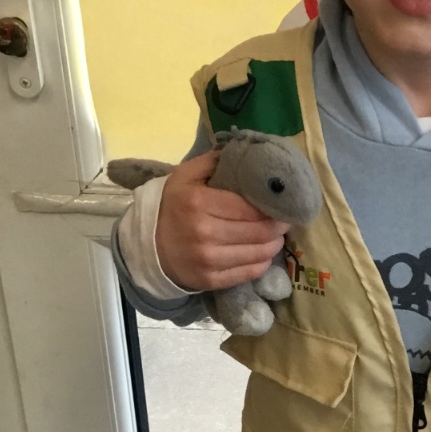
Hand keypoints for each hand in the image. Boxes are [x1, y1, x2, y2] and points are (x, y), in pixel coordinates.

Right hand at [155, 151, 289, 292]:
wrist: (146, 246)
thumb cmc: (171, 206)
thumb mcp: (185, 176)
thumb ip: (214, 161)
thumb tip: (246, 151)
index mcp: (199, 202)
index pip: (250, 207)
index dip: (273, 206)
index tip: (283, 203)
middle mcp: (204, 233)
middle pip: (259, 231)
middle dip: (279, 226)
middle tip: (284, 220)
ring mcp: (208, 260)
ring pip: (259, 253)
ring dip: (274, 244)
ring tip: (276, 235)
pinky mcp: (211, 280)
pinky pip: (249, 272)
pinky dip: (263, 262)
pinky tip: (263, 253)